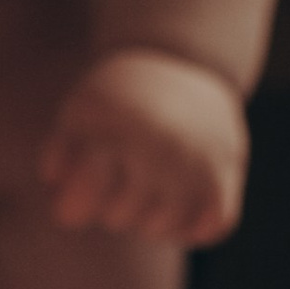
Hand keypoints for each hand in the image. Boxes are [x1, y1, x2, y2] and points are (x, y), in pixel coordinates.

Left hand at [40, 47, 249, 243]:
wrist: (180, 59)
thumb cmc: (117, 98)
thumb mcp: (77, 114)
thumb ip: (58, 159)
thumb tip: (67, 218)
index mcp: (116, 130)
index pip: (82, 201)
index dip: (74, 203)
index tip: (73, 194)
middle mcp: (162, 147)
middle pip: (118, 218)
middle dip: (108, 204)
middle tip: (116, 177)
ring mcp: (201, 160)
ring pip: (163, 229)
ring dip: (148, 217)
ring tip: (145, 186)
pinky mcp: (231, 168)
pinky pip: (214, 226)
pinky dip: (194, 225)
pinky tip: (179, 204)